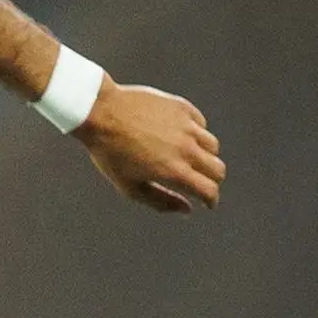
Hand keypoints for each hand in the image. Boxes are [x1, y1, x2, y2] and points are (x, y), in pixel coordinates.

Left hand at [76, 81, 223, 213]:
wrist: (99, 112)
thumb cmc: (109, 152)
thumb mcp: (129, 186)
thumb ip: (160, 201)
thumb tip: (187, 209)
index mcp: (174, 170)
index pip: (209, 189)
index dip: (211, 200)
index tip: (208, 203)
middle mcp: (186, 147)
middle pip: (217, 169)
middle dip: (212, 180)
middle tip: (201, 182)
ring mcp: (186, 125)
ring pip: (212, 145)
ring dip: (206, 156)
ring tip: (190, 158)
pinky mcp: (182, 107)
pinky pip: (200, 123)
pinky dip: (196, 133)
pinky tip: (181, 136)